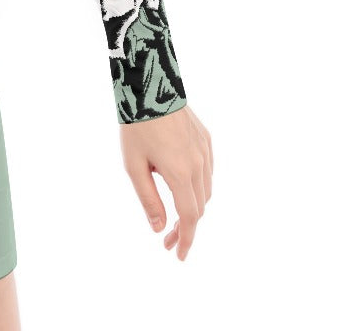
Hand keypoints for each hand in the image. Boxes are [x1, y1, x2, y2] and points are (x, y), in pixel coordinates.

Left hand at [119, 104, 211, 260]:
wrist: (150, 85)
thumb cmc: (136, 125)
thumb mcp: (133, 165)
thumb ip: (149, 198)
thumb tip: (160, 228)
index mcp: (180, 173)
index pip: (190, 217)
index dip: (186, 240)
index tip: (178, 256)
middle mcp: (199, 164)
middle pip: (199, 207)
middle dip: (186, 227)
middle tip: (168, 238)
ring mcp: (205, 151)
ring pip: (206, 190)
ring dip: (194, 207)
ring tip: (175, 215)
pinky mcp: (206, 139)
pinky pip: (208, 171)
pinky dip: (199, 186)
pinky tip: (184, 186)